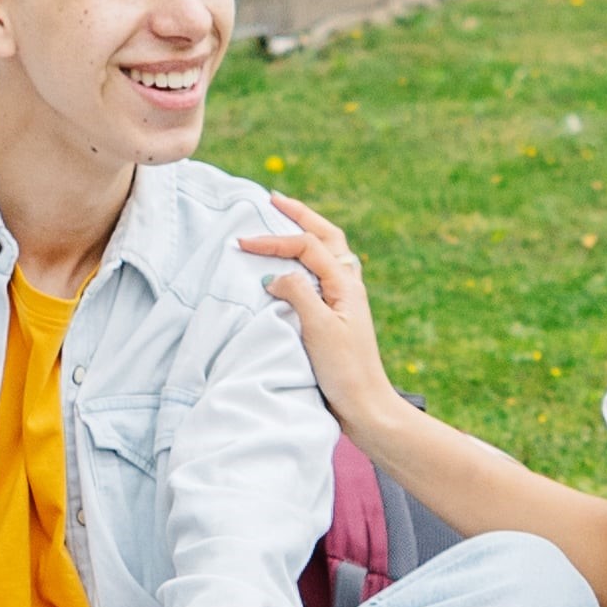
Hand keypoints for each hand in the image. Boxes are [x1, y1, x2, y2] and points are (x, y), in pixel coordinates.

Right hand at [239, 194, 403, 440]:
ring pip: (327, 253)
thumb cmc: (345, 370)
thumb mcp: (319, 328)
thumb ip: (298, 293)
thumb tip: (276, 275)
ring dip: (307, 232)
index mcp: (345, 283)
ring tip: (284, 221)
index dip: (274, 240)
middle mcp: (348, 285)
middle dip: (300, 215)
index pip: (306, 246)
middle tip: (273, 200)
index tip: (241, 243)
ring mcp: (345, 300)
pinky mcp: (337, 317)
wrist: (365, 406)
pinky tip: (294, 267)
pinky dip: (307, 260)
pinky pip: (323, 275)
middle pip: (326, 236)